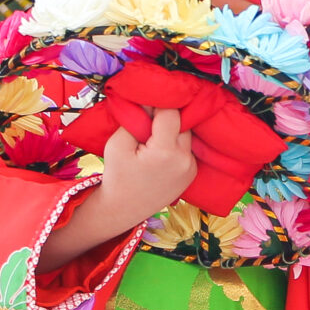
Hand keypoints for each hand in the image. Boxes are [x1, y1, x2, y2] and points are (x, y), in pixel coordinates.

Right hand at [41, 106, 195, 268]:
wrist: (124, 208)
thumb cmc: (117, 175)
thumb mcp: (118, 144)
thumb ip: (135, 120)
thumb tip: (148, 101)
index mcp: (166, 152)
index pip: (171, 113)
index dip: (158, 104)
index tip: (147, 101)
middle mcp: (184, 159)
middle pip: (182, 123)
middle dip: (167, 116)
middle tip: (148, 118)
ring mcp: (191, 168)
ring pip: (186, 135)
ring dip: (172, 130)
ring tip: (153, 135)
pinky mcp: (192, 173)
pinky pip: (187, 149)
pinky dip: (176, 144)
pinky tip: (160, 149)